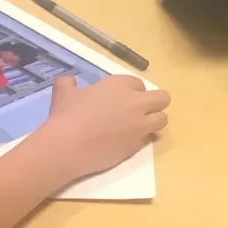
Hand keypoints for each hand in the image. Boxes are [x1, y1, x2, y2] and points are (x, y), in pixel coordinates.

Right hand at [38, 75, 170, 181]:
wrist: (67, 145)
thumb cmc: (67, 115)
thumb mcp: (64, 93)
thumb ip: (68, 84)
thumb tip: (67, 82)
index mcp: (121, 84)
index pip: (139, 84)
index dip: (132, 92)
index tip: (121, 99)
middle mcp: (136, 102)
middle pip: (162, 98)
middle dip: (155, 103)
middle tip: (139, 111)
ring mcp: (138, 125)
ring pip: (162, 119)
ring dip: (154, 121)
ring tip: (138, 127)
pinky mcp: (136, 146)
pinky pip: (147, 140)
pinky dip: (140, 140)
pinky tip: (125, 143)